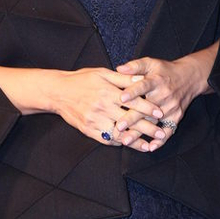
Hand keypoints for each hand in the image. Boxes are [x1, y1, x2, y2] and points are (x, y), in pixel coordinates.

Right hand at [50, 66, 168, 150]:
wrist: (57, 92)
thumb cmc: (81, 79)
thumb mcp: (102, 73)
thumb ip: (123, 78)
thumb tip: (142, 79)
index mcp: (108, 92)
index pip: (133, 102)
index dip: (148, 108)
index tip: (160, 113)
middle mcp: (102, 108)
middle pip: (129, 121)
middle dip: (147, 128)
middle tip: (162, 134)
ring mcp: (95, 121)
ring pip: (119, 134)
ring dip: (135, 141)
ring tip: (148, 146)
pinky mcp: (88, 130)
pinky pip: (106, 139)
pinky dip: (118, 142)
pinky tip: (128, 144)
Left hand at [115, 43, 218, 152]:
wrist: (189, 78)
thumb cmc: (165, 70)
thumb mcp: (151, 63)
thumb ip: (135, 65)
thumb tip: (119, 68)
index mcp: (156, 81)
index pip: (143, 86)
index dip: (133, 92)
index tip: (122, 98)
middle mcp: (164, 95)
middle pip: (146, 109)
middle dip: (132, 118)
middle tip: (118, 127)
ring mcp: (170, 108)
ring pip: (153, 122)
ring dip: (140, 132)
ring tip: (126, 140)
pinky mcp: (176, 117)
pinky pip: (168, 131)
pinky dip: (160, 140)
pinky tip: (150, 147)